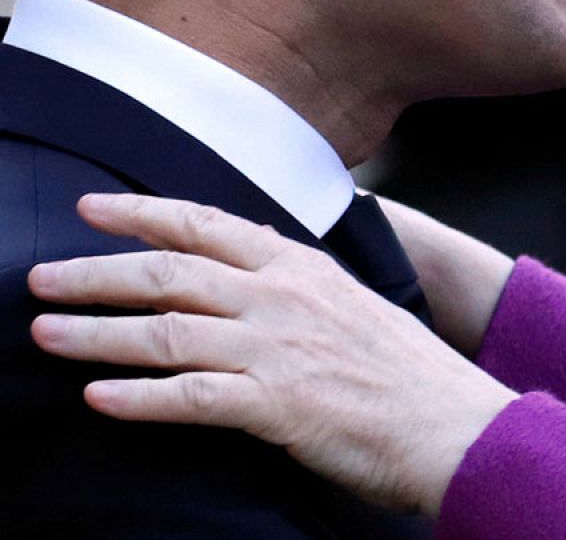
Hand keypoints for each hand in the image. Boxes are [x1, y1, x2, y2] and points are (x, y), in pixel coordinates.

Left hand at [28, 194, 516, 517]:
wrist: (456, 425)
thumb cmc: (410, 376)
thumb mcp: (357, 305)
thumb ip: (300, 288)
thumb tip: (253, 273)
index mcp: (304, 268)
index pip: (208, 225)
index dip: (143, 213)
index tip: (92, 208)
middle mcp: (285, 298)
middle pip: (170, 272)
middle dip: (96, 272)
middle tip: (42, 278)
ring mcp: (279, 349)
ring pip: (165, 331)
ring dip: (95, 333)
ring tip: (46, 336)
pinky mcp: (277, 405)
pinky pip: (190, 397)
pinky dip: (138, 398)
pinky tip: (100, 399)